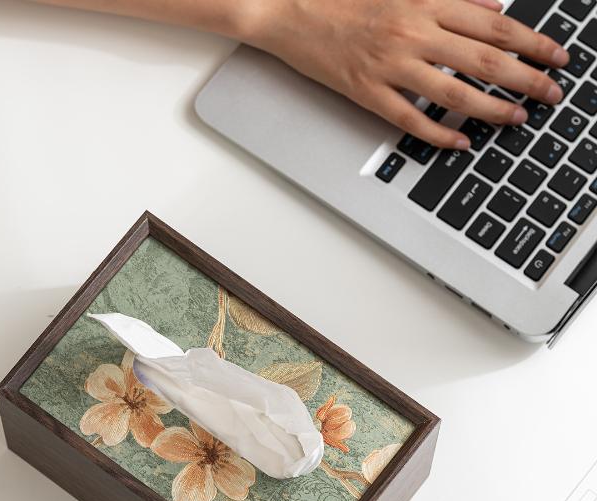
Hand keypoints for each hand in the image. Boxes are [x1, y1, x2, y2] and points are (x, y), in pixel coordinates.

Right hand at [242, 0, 569, 148]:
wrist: (290, 10)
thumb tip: (491, 7)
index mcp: (425, 1)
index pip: (494, 22)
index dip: (532, 41)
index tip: (556, 56)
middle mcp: (413, 31)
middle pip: (484, 58)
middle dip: (526, 78)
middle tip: (552, 94)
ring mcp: (390, 65)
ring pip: (454, 92)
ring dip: (492, 108)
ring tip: (517, 119)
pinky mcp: (366, 92)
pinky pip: (410, 118)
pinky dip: (439, 133)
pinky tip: (460, 142)